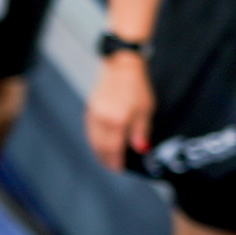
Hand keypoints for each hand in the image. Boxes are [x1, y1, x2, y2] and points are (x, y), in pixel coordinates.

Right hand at [85, 51, 154, 170]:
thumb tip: (141, 149)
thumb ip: (141, 131)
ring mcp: (94, 115)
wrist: (121, 66)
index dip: (116, 161)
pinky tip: (101, 143)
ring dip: (99, 151)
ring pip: (93, 140)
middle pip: (101, 147)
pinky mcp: (90, 109)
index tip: (121, 168)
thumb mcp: (145, 109)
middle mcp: (102, 120)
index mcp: (117, 121)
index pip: (114, 149)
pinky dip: (95, 140)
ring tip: (107, 158)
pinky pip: (90, 131)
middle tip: (114, 166)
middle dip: (107, 159)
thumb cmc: (137, 87)